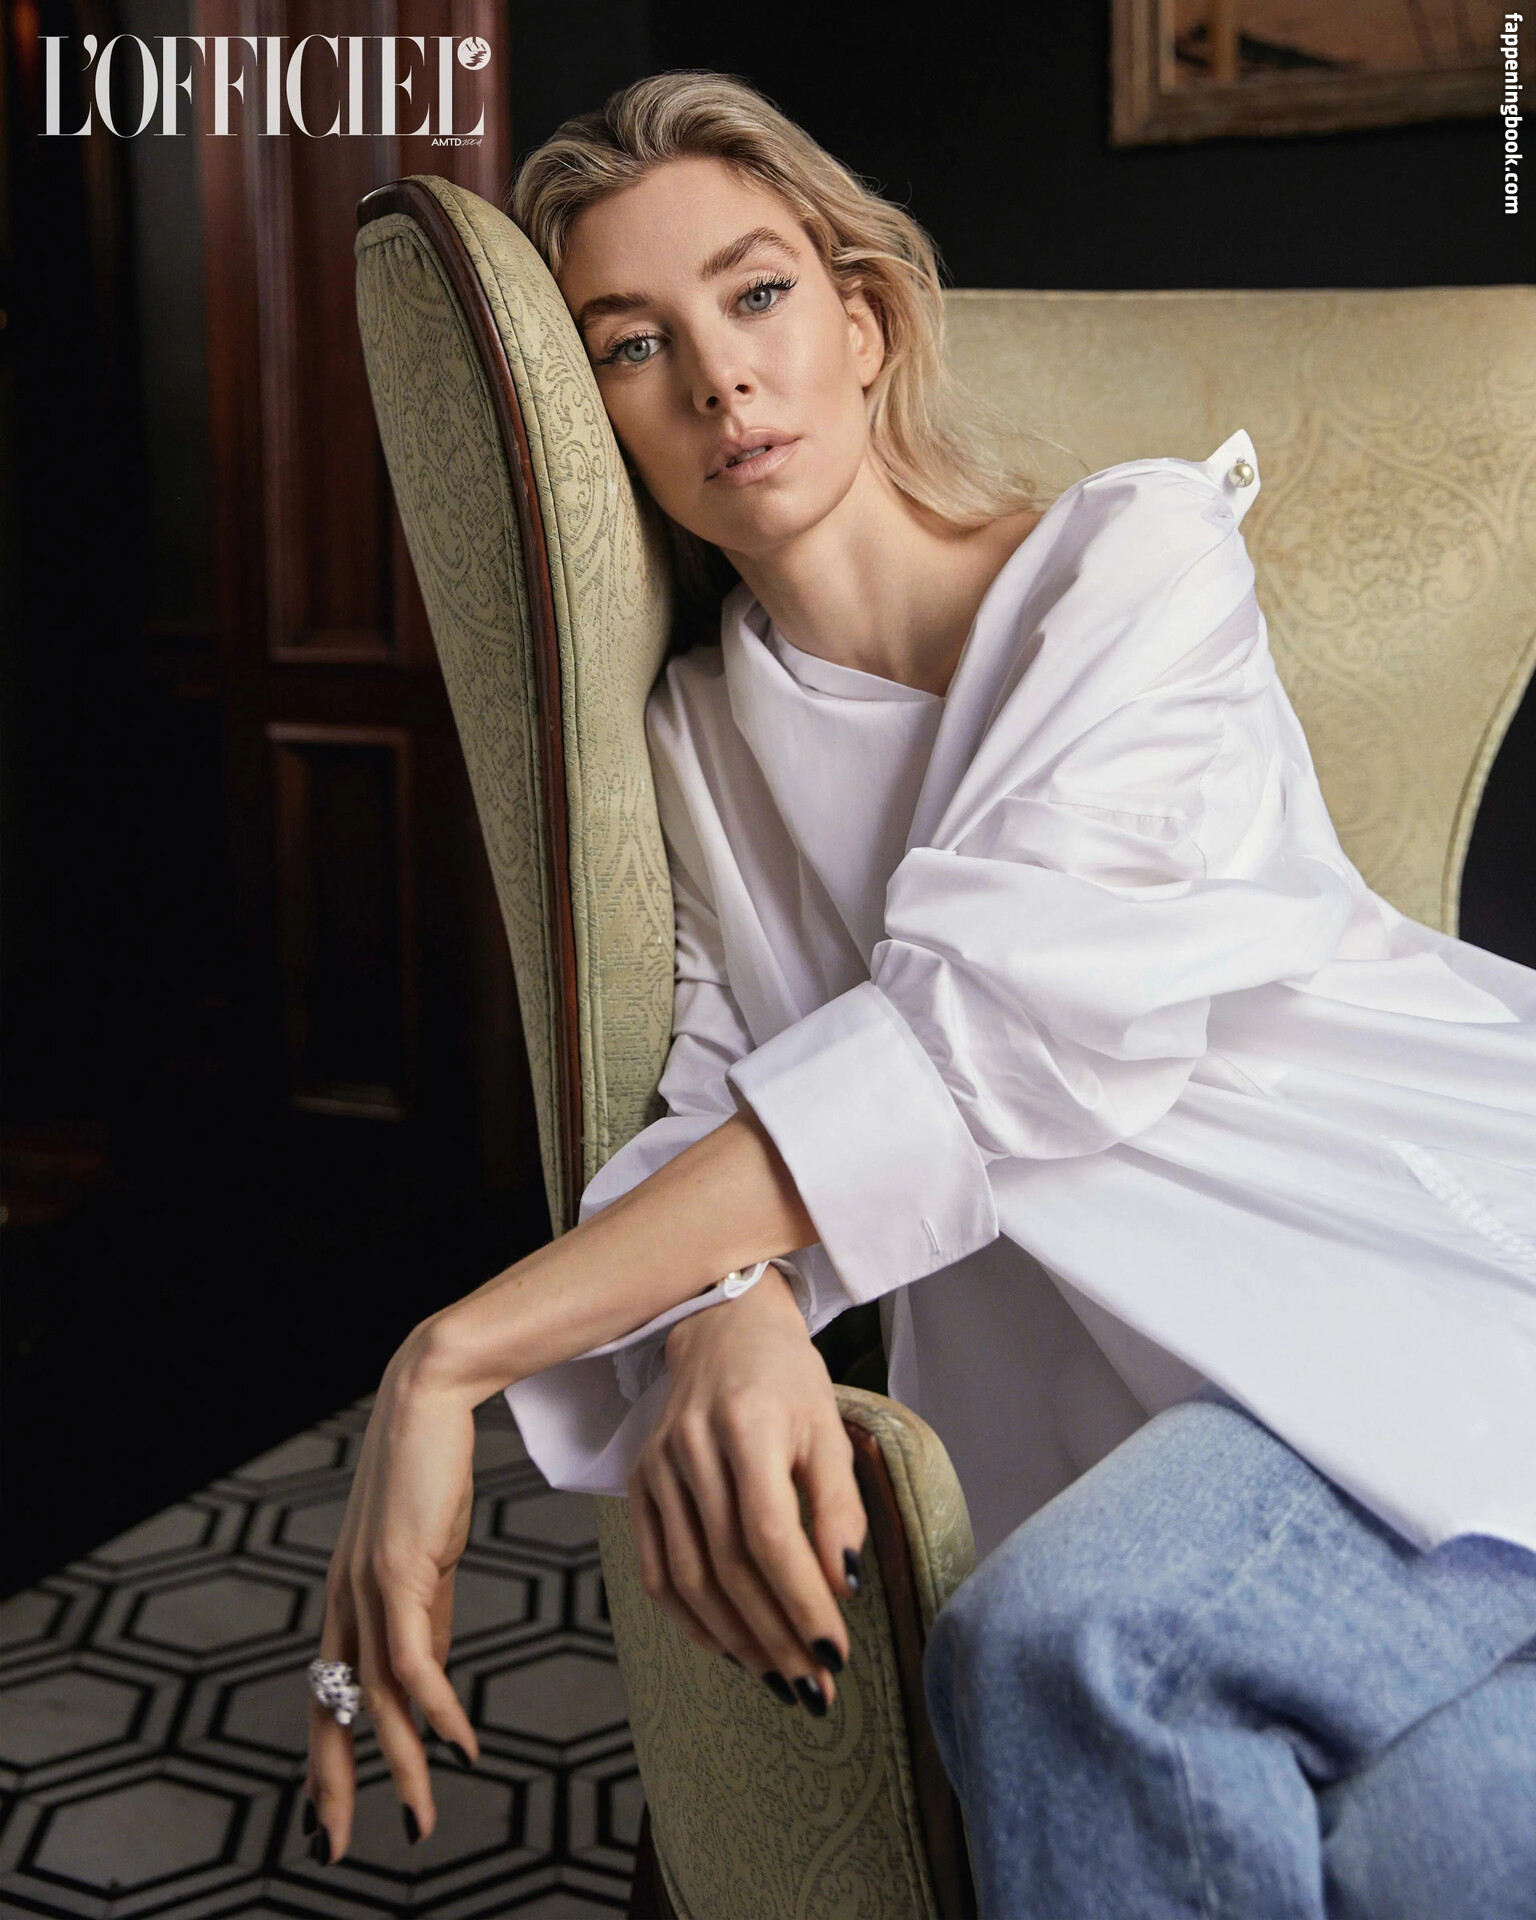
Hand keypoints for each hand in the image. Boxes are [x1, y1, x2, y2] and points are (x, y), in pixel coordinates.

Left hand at [303, 1329, 481, 1861]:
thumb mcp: (429, 1555)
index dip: (325, 1757)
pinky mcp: (399, 1569)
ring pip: (373, 1697)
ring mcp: (366, 1586)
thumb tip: (430, 1679)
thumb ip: (426, 1614)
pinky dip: (438, 1710)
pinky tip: (460, 1744)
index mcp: (347, 1597)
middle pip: (328, 1710)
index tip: (327, 1815)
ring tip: (420, 1816)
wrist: (429, 1396)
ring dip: (400, 1764)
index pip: (326, 1695)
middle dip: (331, 1785)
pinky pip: (414, 1660)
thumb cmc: (432, 1467)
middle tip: (332, 1849)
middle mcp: (345, 1598)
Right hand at [627, 1264, 866, 1713]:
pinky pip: (657, 1570)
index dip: (801, 1600)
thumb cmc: (786, 1380)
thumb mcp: (827, 1428)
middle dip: (776, 1636)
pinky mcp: (637, 1485)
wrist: (721, 1330)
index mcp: (746, 1425)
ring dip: (737, 1640)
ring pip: (690, 1578)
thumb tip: (842, 1586)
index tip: (836, 1653)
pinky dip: (691, 1620)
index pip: (770, 1534)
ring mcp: (656, 1469)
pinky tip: (729, 1648)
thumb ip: (837, 1505)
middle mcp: (691, 1449)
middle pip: (729, 1566)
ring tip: (780, 1678)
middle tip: (814, 1686)